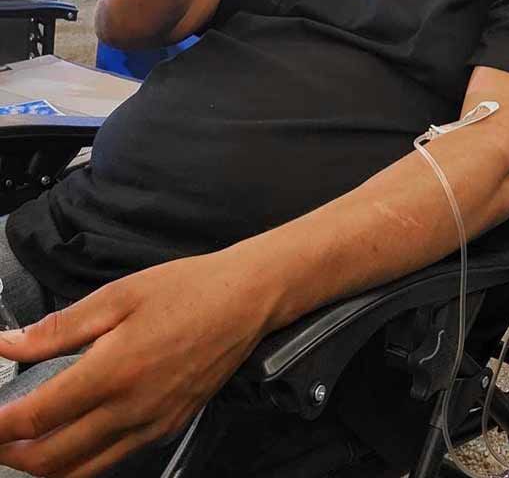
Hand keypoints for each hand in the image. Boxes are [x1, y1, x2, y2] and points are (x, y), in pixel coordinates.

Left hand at [0, 248, 276, 476]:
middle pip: (51, 459)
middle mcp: (131, 409)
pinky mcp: (169, 426)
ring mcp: (152, 424)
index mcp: (114, 371)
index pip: (35, 417)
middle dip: (11, 454)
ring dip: (43, 465)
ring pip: (82, 470)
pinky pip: (114, 458)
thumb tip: (8, 344)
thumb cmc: (189, 288)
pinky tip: (75, 434)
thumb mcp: (121, 294)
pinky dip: (82, 459)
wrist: (247, 298)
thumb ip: (60, 326)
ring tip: (24, 444)